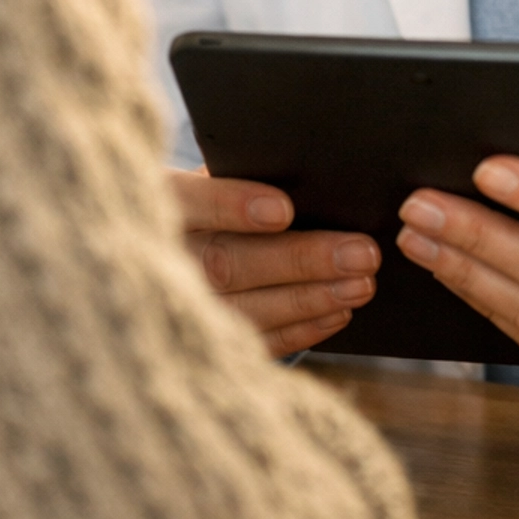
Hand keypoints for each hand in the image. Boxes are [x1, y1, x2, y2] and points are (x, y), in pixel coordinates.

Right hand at [172, 169, 380, 357]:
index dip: (231, 206)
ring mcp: (179, 307)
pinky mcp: (202, 344)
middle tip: (360, 252)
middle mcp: (162, 260)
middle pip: (227, 265)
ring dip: (310, 298)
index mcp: (158, 203)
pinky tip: (336, 311)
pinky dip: (299, 328)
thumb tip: (306, 175)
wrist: (158, 254)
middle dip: (300, 260)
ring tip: (361, 284)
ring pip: (245, 310)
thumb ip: (241, 175)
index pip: (189, 202)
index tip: (284, 209)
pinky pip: (252, 343)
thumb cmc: (205, 202)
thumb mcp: (208, 177)